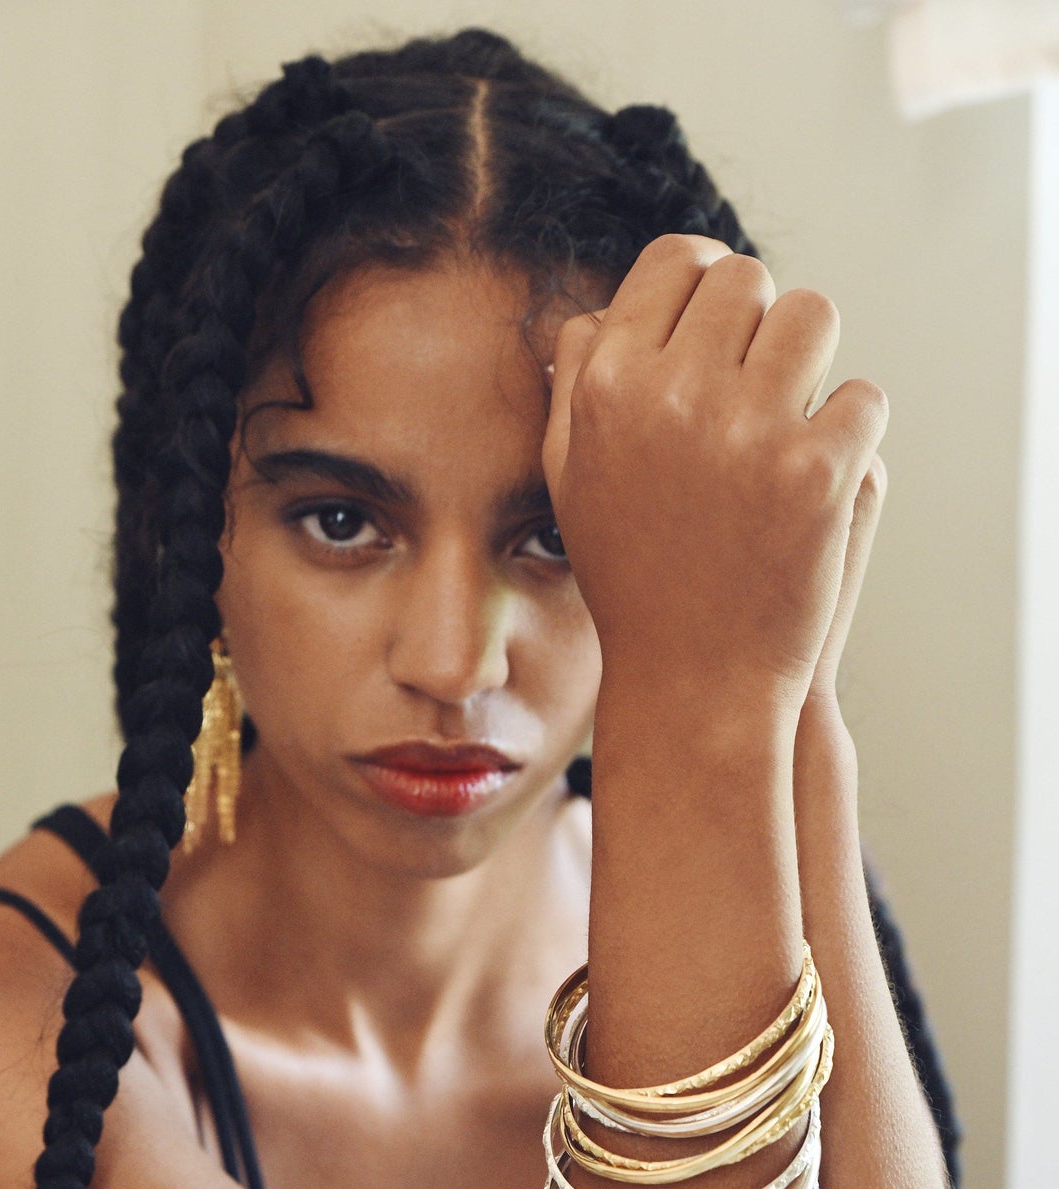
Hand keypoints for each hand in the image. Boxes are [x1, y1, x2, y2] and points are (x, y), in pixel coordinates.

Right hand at [543, 235, 888, 720]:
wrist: (694, 684)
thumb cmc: (632, 580)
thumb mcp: (572, 482)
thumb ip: (578, 385)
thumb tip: (602, 309)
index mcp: (608, 387)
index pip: (677, 260)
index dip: (707, 282)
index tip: (725, 322)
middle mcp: (674, 395)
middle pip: (749, 280)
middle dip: (760, 324)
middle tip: (759, 388)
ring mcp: (751, 432)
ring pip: (813, 317)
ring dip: (812, 363)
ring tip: (790, 423)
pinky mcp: (819, 472)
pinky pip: (860, 396)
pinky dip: (850, 432)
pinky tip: (820, 480)